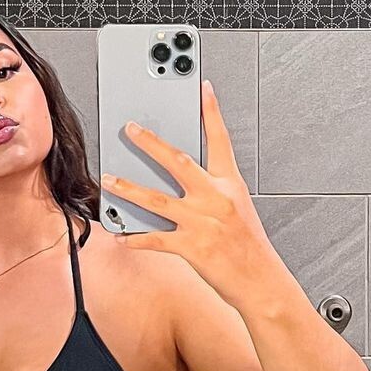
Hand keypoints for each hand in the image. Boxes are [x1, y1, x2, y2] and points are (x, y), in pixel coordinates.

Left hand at [100, 79, 278, 307]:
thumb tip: (185, 181)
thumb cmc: (250, 248)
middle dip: (151, 143)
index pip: (221, 141)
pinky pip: (155, 239)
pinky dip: (135, 238)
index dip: (212, 113)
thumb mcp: (239, 210)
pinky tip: (121, 234)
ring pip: (157, 199)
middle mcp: (215, 199)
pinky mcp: (192, 247)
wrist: (261, 282)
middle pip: (178, 162)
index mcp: (230, 185)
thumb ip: (214, 192)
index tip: (203, 88)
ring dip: (128, 188)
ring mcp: (202, 222)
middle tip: (131, 129)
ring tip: (109, 179)